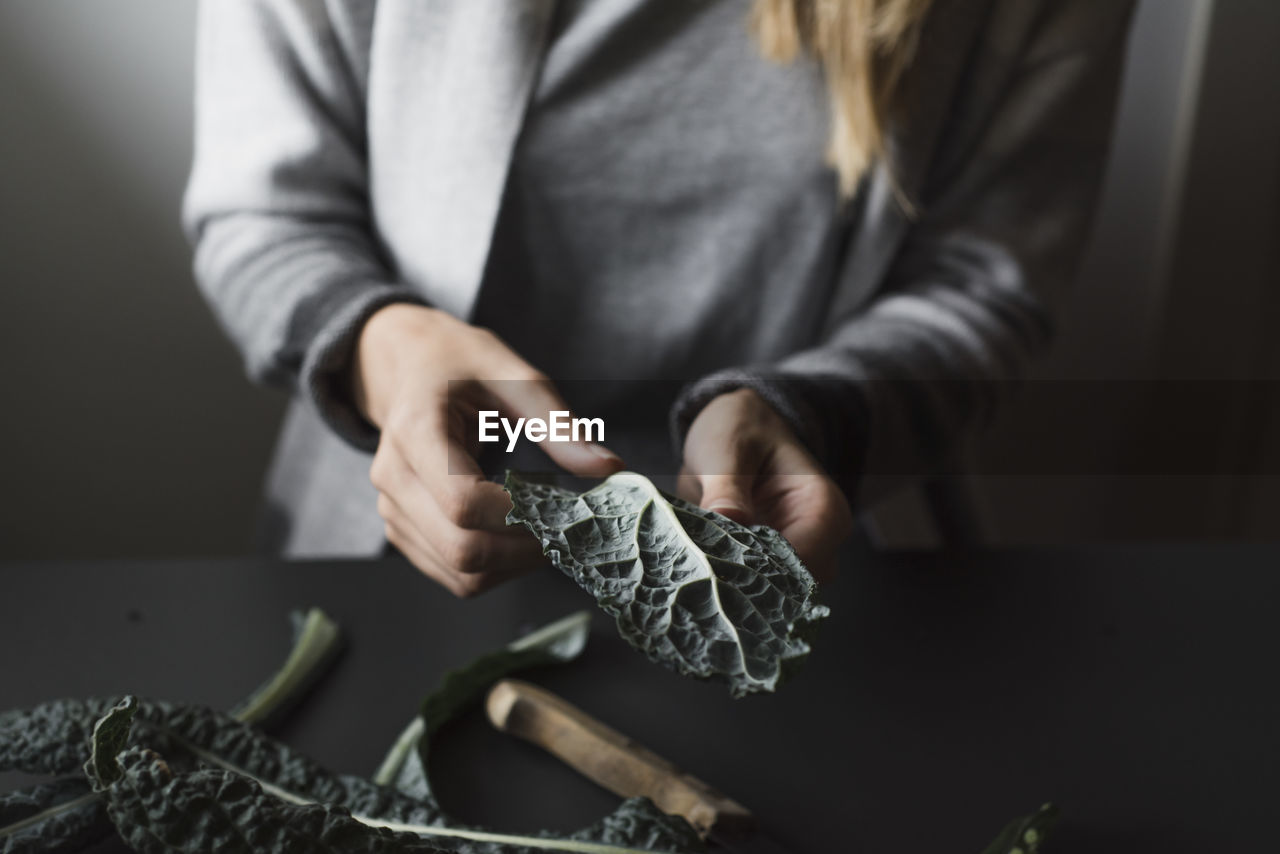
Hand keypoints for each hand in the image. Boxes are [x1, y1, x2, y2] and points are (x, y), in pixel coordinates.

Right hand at [352, 304, 623, 596]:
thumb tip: (609, 468)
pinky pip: (453, 576)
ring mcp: (393, 510)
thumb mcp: (514, 377)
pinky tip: (520, 539)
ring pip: (461, 575)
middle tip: (569, 530)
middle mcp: (394, 478)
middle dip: (526, 551)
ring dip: (515, 566)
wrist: (409, 367)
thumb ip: (558, 426)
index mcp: (416, 432)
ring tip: (548, 532)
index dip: (521, 515)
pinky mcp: (402, 531)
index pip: (464, 502)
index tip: (565, 505)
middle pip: (462, 550)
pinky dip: (496, 570)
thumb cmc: (461, 366)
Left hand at [677, 389, 852, 581]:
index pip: (803, 564)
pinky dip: (727, 582)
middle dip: (746, 586)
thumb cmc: (741, 429)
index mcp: (823, 510)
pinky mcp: (769, 563)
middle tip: (699, 573)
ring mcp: (796, 555)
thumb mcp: (728, 448)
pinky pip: (753, 586)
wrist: (738, 425)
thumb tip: (728, 518)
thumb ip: (727, 486)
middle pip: (791, 588)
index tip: (717, 570)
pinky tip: (699, 573)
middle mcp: (819, 541)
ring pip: (772, 594)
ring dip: (735, 587)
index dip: (761, 573)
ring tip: (696, 572)